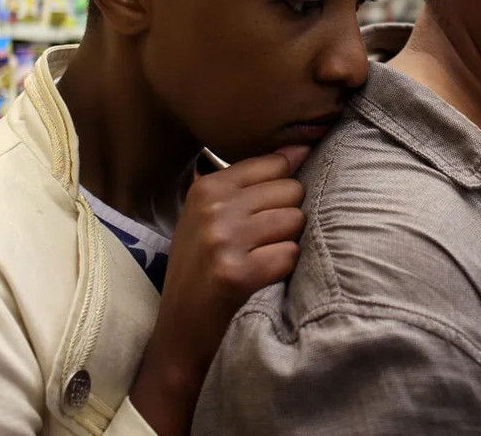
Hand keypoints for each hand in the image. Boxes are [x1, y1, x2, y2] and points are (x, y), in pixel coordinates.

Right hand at [129, 145, 309, 433]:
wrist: (179, 333)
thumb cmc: (203, 270)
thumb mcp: (213, 218)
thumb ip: (254, 182)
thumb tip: (301, 147)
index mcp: (206, 187)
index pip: (275, 163)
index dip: (285, 189)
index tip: (273, 211)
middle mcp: (212, 207)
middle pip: (291, 190)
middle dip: (288, 218)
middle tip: (262, 244)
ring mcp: (222, 239)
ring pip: (295, 220)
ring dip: (287, 244)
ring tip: (261, 260)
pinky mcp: (235, 273)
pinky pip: (290, 254)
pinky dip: (284, 270)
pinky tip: (262, 279)